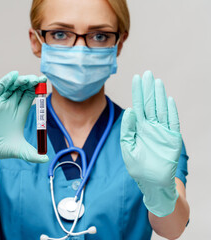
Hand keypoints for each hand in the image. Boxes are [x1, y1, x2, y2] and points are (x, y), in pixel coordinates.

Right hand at [0, 71, 48, 177]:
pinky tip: (13, 76)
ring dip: (20, 81)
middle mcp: (11, 106)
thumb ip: (33, 155)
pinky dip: (6, 81)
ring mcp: (0, 103)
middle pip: (23, 89)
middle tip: (39, 79)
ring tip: (29, 79)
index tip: (45, 83)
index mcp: (20, 114)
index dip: (38, 89)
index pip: (30, 96)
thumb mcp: (20, 151)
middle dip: (31, 82)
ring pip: (12, 87)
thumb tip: (46, 159)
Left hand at [120, 71, 181, 216]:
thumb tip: (129, 111)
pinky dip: (171, 111)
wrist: (152, 183)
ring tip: (156, 82)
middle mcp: (151, 127)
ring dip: (159, 96)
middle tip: (146, 73)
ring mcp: (162, 132)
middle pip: (149, 104)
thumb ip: (127, 130)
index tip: (136, 78)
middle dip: (147, 89)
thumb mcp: (127, 148)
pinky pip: (172, 123)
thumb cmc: (138, 167)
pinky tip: (168, 99)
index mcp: (139, 128)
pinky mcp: (172, 139)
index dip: (137, 92)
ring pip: (161, 109)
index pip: (138, 106)